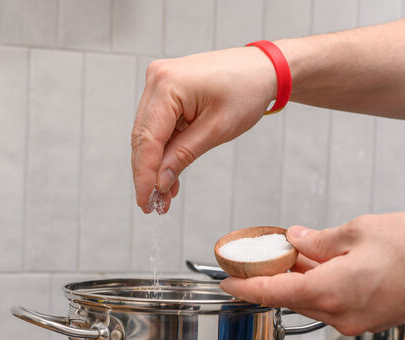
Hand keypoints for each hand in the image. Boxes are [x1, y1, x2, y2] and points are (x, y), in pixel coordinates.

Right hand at [131, 48, 276, 213]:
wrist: (262, 69)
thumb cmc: (246, 92)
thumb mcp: (216, 130)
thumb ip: (183, 156)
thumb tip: (159, 183)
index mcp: (168, 84)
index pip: (147, 139)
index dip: (144, 175)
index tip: (145, 202)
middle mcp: (156, 79)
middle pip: (142, 138)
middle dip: (147, 174)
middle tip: (152, 205)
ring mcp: (159, 83)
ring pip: (147, 135)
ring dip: (155, 166)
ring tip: (164, 197)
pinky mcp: (165, 91)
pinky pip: (158, 127)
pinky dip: (164, 152)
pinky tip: (170, 176)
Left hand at [220, 213, 404, 334]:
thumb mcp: (358, 231)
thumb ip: (319, 240)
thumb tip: (296, 239)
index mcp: (329, 292)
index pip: (272, 293)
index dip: (245, 286)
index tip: (226, 281)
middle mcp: (338, 314)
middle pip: (291, 296)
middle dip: (274, 276)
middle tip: (262, 255)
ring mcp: (355, 321)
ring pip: (313, 300)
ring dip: (299, 279)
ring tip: (294, 253)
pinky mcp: (368, 320)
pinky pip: (333, 303)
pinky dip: (321, 285)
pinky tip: (322, 264)